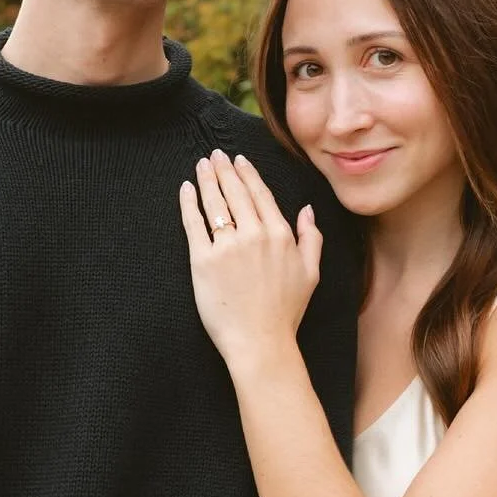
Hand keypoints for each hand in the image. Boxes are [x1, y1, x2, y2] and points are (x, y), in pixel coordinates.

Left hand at [178, 149, 321, 372]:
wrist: (260, 341)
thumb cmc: (285, 312)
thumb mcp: (311, 273)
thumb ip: (311, 238)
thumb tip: (306, 210)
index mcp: (279, 234)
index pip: (260, 194)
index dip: (248, 173)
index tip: (239, 159)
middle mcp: (254, 234)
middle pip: (235, 192)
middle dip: (224, 169)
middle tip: (214, 155)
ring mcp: (227, 246)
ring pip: (214, 203)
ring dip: (206, 179)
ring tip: (201, 166)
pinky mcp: (202, 260)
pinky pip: (194, 223)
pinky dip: (188, 203)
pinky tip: (186, 189)